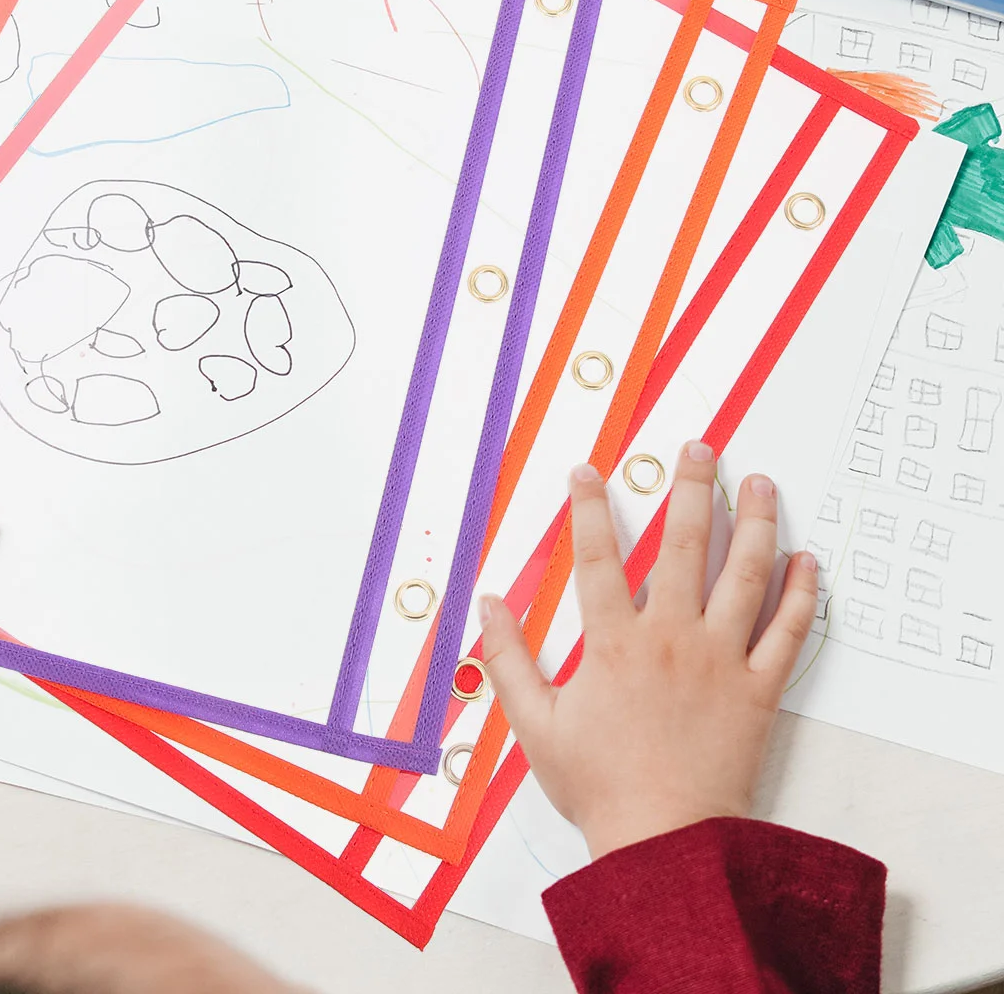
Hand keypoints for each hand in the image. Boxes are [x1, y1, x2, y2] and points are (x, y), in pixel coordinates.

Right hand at [479, 441, 816, 858]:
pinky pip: (787, 634)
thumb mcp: (534, 724)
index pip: (596, 556)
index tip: (588, 471)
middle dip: (692, 489)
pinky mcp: (758, 691)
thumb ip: (508, 659)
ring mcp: (720, 661)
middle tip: (700, 449)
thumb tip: (486, 603)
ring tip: (761, 484)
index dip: (589, 508)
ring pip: (744, 576)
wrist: (666, 844)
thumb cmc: (600, 787)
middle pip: (684, 545)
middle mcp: (671, 638)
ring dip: (754, 524)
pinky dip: (801, 595)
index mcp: (614, 643)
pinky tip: (807, 561)